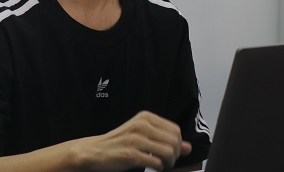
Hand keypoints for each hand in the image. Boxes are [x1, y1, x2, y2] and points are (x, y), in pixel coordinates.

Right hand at [70, 110, 191, 170]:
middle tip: (167, 161)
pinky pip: (156, 163)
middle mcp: (141, 125)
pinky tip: (151, 166)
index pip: (175, 130)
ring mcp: (136, 139)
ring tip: (161, 165)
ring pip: (168, 152)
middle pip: (174, 141)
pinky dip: (158, 168)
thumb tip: (188, 147)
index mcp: (145, 117)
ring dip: (168, 163)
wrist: (95, 151)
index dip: (177, 144)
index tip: (170, 151)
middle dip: (174, 155)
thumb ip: (164, 139)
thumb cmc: (119, 143)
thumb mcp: (142, 135)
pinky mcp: (131, 154)